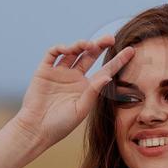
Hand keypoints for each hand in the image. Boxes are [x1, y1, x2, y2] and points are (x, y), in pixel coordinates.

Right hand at [13, 35, 134, 148]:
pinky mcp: (44, 70)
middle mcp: (74, 77)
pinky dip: (60, 48)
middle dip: (100, 45)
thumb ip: (93, 91)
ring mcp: (59, 73)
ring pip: (73, 52)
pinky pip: (53, 54)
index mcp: (86, 88)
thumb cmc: (60, 125)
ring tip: (88, 45)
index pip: (105, 70)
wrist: (36, 129)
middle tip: (110, 38)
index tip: (131, 51)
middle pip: (89, 56)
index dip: (118, 61)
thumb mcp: (81, 109)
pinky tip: (68, 49)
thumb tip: (108, 76)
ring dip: (81, 45)